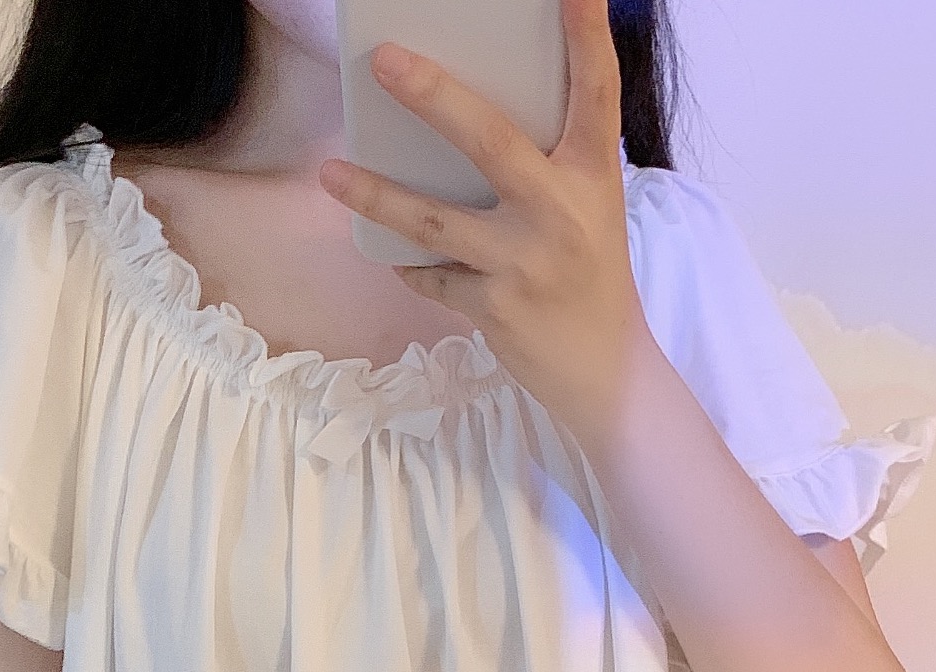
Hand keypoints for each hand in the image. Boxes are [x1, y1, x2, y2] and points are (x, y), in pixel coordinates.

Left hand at [315, 0, 652, 443]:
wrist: (605, 370)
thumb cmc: (590, 274)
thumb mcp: (590, 206)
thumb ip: (548, 160)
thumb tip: (467, 112)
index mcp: (594, 175)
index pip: (596, 92)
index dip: (587, 37)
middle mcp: (560, 212)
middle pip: (489, 141)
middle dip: (434, 97)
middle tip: (384, 60)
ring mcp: (523, 262)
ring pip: (433, 221)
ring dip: (376, 197)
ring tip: (330, 171)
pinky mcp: (494, 308)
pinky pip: (433, 276)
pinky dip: (413, 265)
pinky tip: (395, 254)